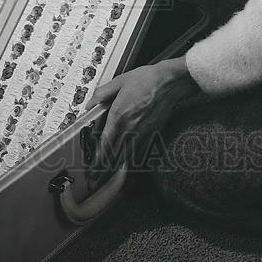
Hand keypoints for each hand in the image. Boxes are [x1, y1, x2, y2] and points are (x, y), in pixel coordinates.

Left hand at [84, 57, 199, 188]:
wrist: (170, 82)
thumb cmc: (146, 79)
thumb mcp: (119, 82)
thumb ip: (102, 94)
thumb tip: (90, 103)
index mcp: (119, 115)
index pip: (105, 144)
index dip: (97, 160)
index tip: (90, 170)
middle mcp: (130, 128)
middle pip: (114, 156)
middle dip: (102, 171)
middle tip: (94, 182)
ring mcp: (142, 133)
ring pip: (126, 157)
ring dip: (114, 170)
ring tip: (105, 179)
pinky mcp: (152, 133)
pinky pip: (140, 152)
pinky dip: (131, 162)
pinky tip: (125, 166)